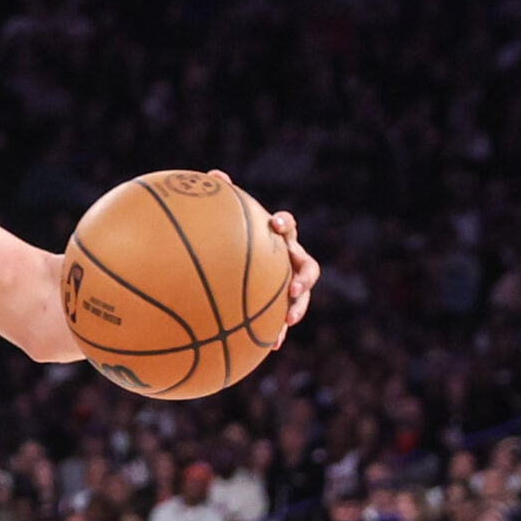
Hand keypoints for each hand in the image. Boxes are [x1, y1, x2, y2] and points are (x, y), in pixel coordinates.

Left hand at [231, 178, 317, 344]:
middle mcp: (288, 258)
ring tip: (289, 319)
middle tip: (295, 285)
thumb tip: (212, 173)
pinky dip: (278, 330)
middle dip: (304, 275)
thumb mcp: (227, 222)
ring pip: (302, 295)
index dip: (285, 223)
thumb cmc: (230, 239)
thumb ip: (222, 199)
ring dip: (299, 306)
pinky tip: (272, 346)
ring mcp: (287, 282)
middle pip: (307, 265)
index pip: (287, 226)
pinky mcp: (279, 304)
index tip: (275, 224)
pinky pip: (282, 318)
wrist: (233, 266)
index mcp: (276, 236)